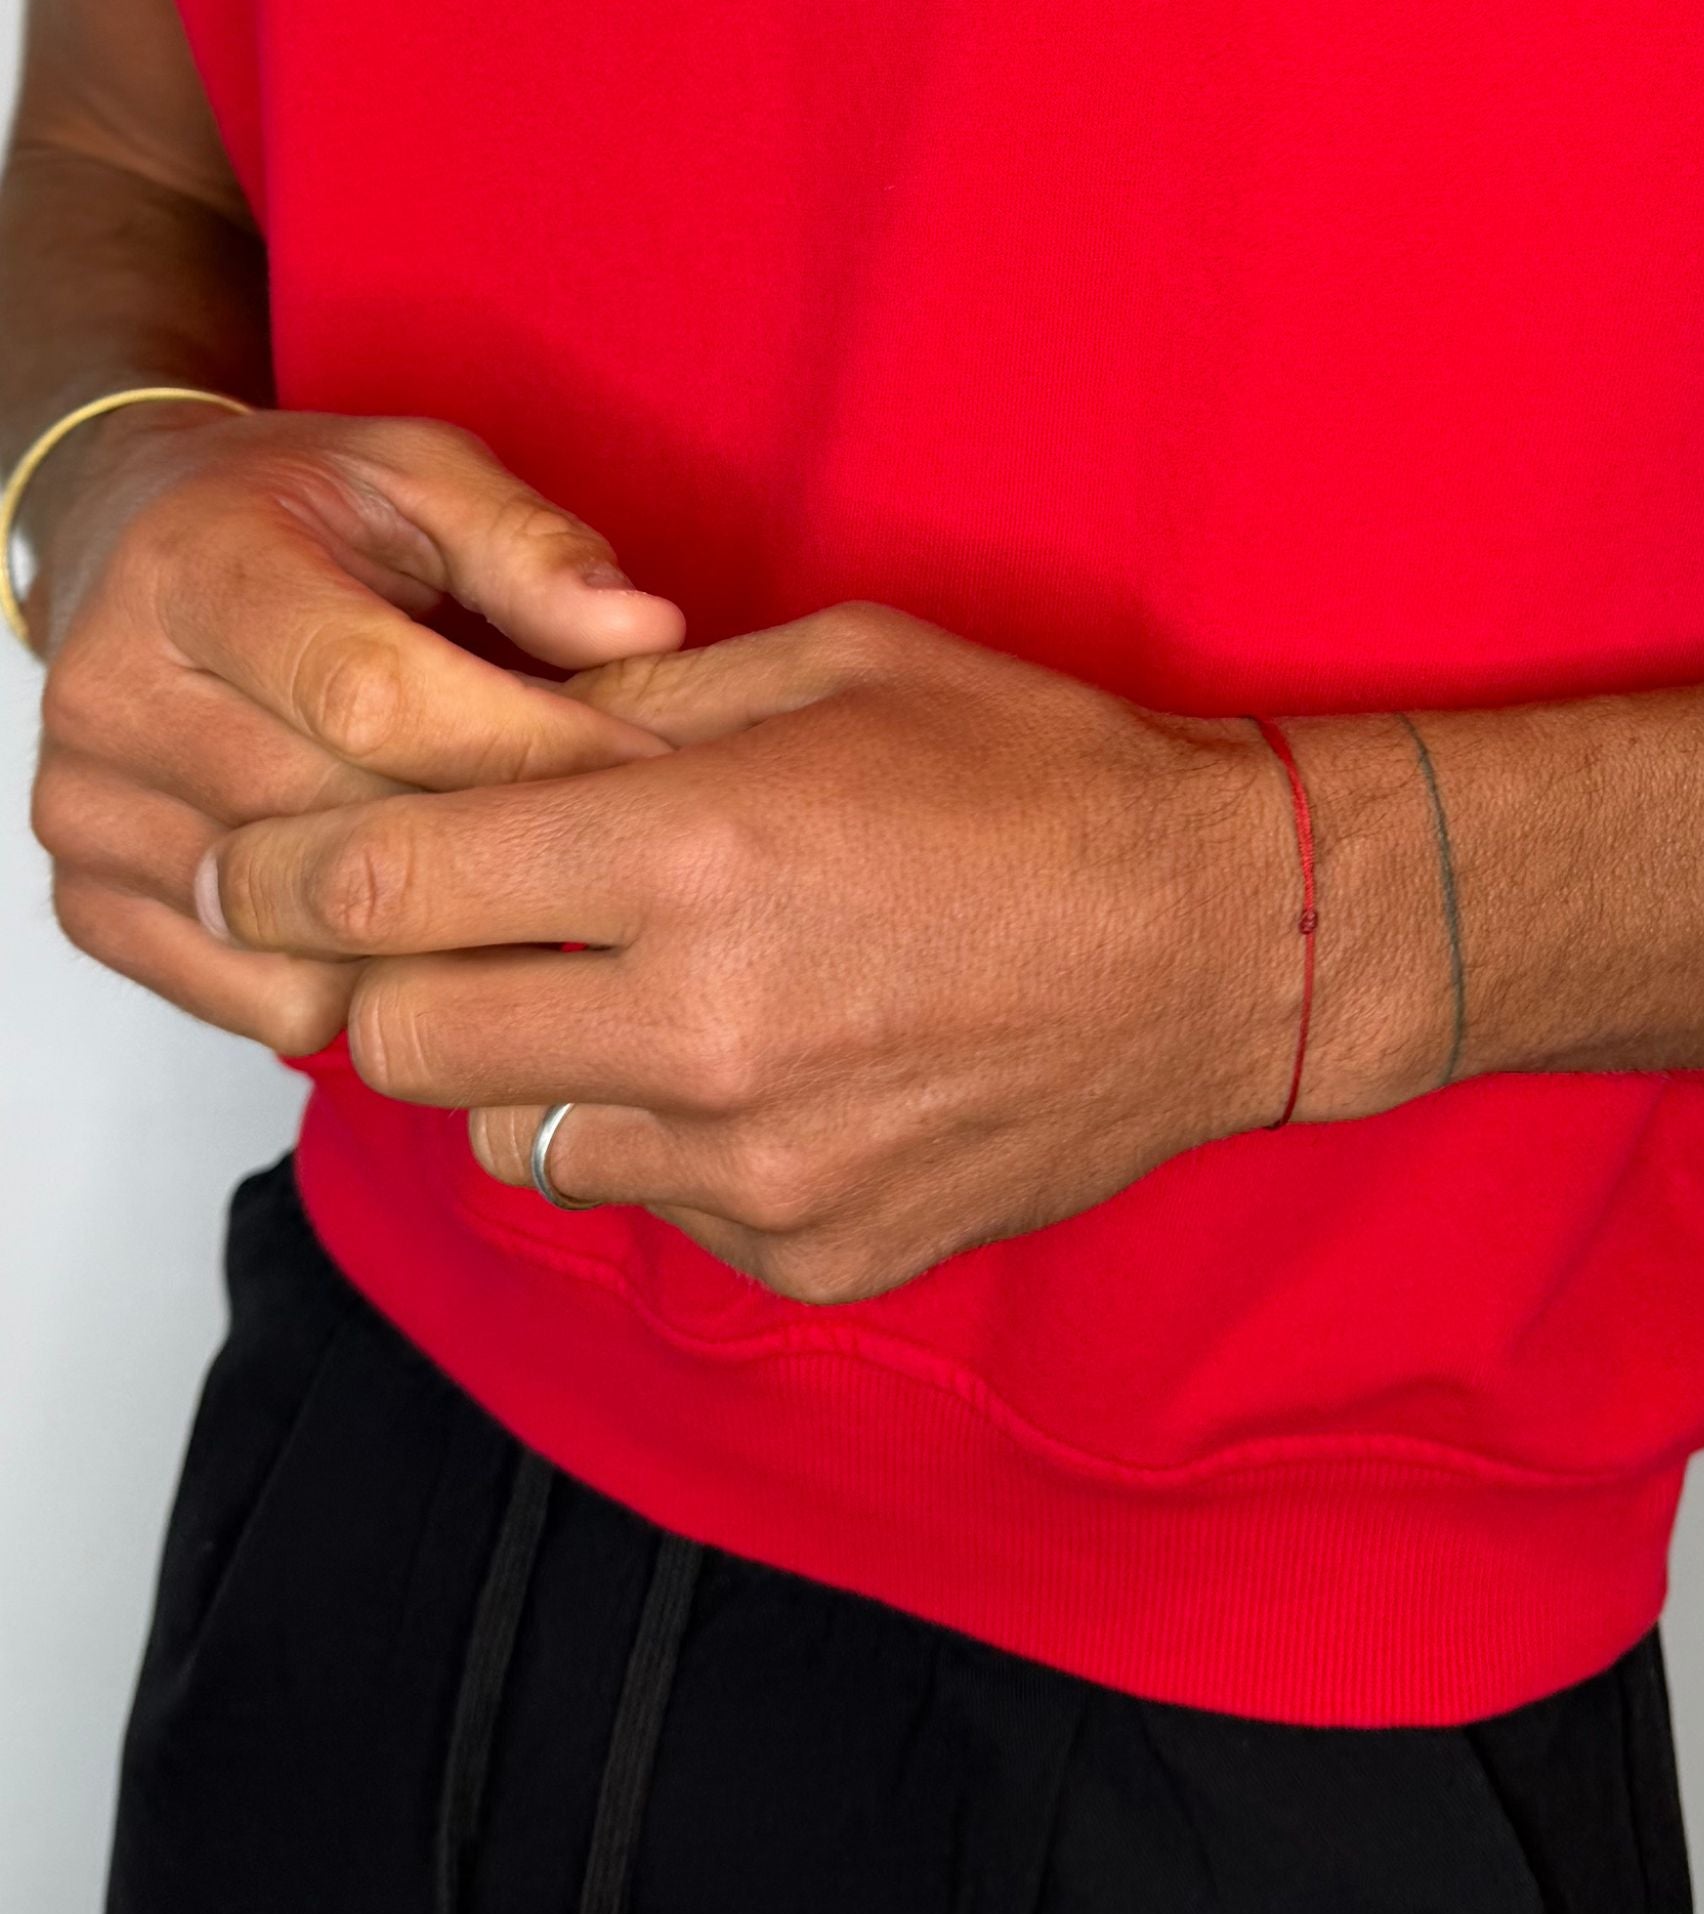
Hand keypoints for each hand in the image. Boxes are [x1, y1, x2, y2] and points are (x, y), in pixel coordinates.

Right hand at [33, 405, 682, 1054]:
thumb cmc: (299, 511)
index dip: (526, 742)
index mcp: (196, 569)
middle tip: (618, 842)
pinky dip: (371, 982)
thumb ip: (531, 547)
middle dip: (503, 838)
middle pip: (340, 823)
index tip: (643, 761)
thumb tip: (646, 629)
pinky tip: (432, 919)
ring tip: (533, 878)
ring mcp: (90, 813)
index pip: (370, 696)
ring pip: (308, 933)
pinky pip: (264, 1000)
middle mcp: (116, 695)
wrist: (133, 544)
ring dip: (445, 925)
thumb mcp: (421, 474)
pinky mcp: (93, 903)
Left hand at [206, 603, 1307, 1300]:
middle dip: (406, 977)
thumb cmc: (1042, 776)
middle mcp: (702, 1022)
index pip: (380, 893)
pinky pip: (656, 1207)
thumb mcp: (836, 663)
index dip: (288, 875)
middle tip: (467, 927)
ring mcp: (756, 1161)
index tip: (263, 868)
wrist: (1230, 942)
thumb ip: (638, 706)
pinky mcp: (809, 1250)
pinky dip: (672, 1142)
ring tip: (649, 989)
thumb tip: (485, 738)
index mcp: (692, 849)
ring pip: (516, 1138)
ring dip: (540, 1064)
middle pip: (406, 1040)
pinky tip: (774, 1063)